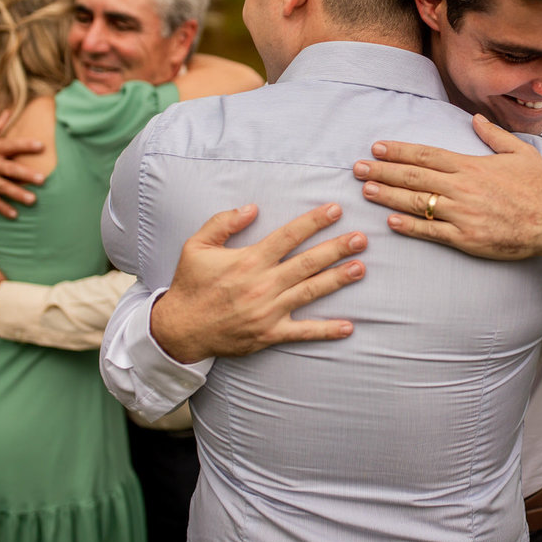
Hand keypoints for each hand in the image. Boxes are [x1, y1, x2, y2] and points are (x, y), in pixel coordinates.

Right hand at [0, 111, 44, 217]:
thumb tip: (9, 110)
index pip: (10, 145)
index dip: (25, 145)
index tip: (41, 145)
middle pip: (9, 169)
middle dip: (25, 174)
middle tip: (42, 179)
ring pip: (2, 187)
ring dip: (17, 194)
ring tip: (33, 200)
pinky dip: (2, 208)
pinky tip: (14, 215)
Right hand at [150, 203, 365, 363]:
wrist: (179, 329)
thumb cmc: (191, 285)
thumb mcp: (196, 246)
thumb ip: (222, 222)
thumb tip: (252, 207)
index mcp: (248, 260)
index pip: (288, 236)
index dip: (313, 222)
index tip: (335, 209)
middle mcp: (262, 284)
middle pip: (307, 263)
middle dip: (337, 249)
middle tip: (362, 238)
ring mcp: (268, 311)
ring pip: (311, 292)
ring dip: (338, 280)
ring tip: (361, 268)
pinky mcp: (270, 334)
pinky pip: (303, 332)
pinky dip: (326, 330)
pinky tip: (349, 327)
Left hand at [353, 113, 541, 260]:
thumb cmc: (540, 187)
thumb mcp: (520, 152)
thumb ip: (493, 135)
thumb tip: (475, 119)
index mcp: (471, 166)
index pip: (426, 155)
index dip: (399, 151)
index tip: (377, 147)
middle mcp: (462, 188)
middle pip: (414, 176)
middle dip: (383, 170)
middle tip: (357, 167)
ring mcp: (462, 214)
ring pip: (416, 203)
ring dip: (388, 195)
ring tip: (366, 188)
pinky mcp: (466, 238)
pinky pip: (431, 232)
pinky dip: (409, 226)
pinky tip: (390, 221)